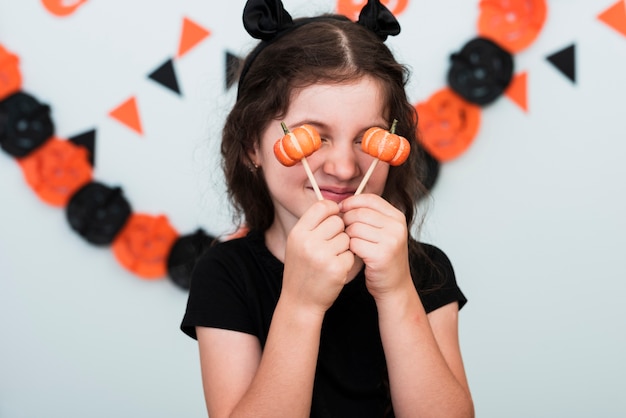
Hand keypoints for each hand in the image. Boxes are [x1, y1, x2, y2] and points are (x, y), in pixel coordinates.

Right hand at [282, 200, 353, 314]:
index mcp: (298, 232)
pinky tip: (337, 269)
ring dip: (345, 246)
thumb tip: (337, 206)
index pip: (322, 206)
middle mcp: (308, 242)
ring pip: (347, 237)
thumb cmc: (302, 270)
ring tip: (333, 257)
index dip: (332, 210)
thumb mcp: (298, 243)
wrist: (300, 301)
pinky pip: (351, 254)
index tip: (334, 218)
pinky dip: (347, 261)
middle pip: (338, 221)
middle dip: (340, 230)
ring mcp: (322, 256)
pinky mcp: (336, 268)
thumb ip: (313, 225)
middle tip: (332, 243)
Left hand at [340, 194, 411, 299]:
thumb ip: (369, 216)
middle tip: (344, 231)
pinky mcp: (381, 255)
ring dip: (347, 236)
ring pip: (354, 228)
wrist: (394, 286)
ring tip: (351, 244)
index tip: (341, 209)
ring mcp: (391, 241)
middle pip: (359, 213)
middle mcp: (397, 226)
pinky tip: (354, 253)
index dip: (352, 202)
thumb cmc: (383, 258)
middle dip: (346, 221)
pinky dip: (350, 248)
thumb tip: (342, 203)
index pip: (369, 199)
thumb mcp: (382, 232)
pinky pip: (354, 243)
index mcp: (397, 217)